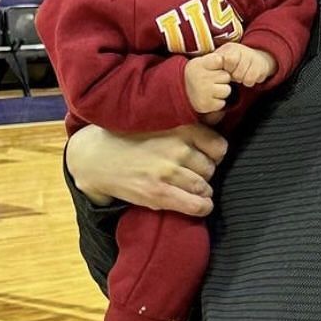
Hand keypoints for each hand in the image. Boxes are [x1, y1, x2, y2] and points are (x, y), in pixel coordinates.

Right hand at [65, 123, 226, 214]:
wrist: (98, 157)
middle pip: (211, 168)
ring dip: (202, 190)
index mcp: (181, 127)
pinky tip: (200, 205)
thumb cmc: (132, 137)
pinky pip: (195, 205)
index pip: (219, 146)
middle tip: (193, 173)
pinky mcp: (159, 193)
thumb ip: (193, 120)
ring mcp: (168, 172)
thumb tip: (221, 114)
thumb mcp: (162, 122)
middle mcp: (178, 148)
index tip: (206, 157)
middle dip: (205, 173)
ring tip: (192, 188)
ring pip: (204, 186)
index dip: (214, 154)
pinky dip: (202, 207)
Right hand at [184, 51, 232, 113]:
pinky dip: (217, 102)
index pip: (220, 60)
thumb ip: (217, 59)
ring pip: (227, 90)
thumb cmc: (199, 74)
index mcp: (200, 64)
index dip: (220, 64)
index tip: (213, 67)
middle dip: (222, 79)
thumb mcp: (203, 62)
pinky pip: (222, 103)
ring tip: (211, 89)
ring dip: (221, 91)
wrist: (182, 93)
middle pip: (226, 76)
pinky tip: (209, 98)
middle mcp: (201, 77)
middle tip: (211, 80)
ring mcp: (203, 92)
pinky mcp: (206, 105)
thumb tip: (233, 61)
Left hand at [215, 41, 276, 86]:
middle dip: (234, 76)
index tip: (225, 69)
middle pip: (236, 71)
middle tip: (234, 73)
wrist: (256, 59)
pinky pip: (251, 80)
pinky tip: (248, 76)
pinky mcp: (261, 66)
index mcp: (230, 48)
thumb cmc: (234, 63)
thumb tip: (205, 73)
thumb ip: (213, 65)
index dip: (226, 68)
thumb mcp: (222, 60)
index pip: (228, 60)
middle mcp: (242, 50)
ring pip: (243, 77)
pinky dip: (249, 82)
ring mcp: (253, 57)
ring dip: (241, 79)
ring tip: (241, 75)